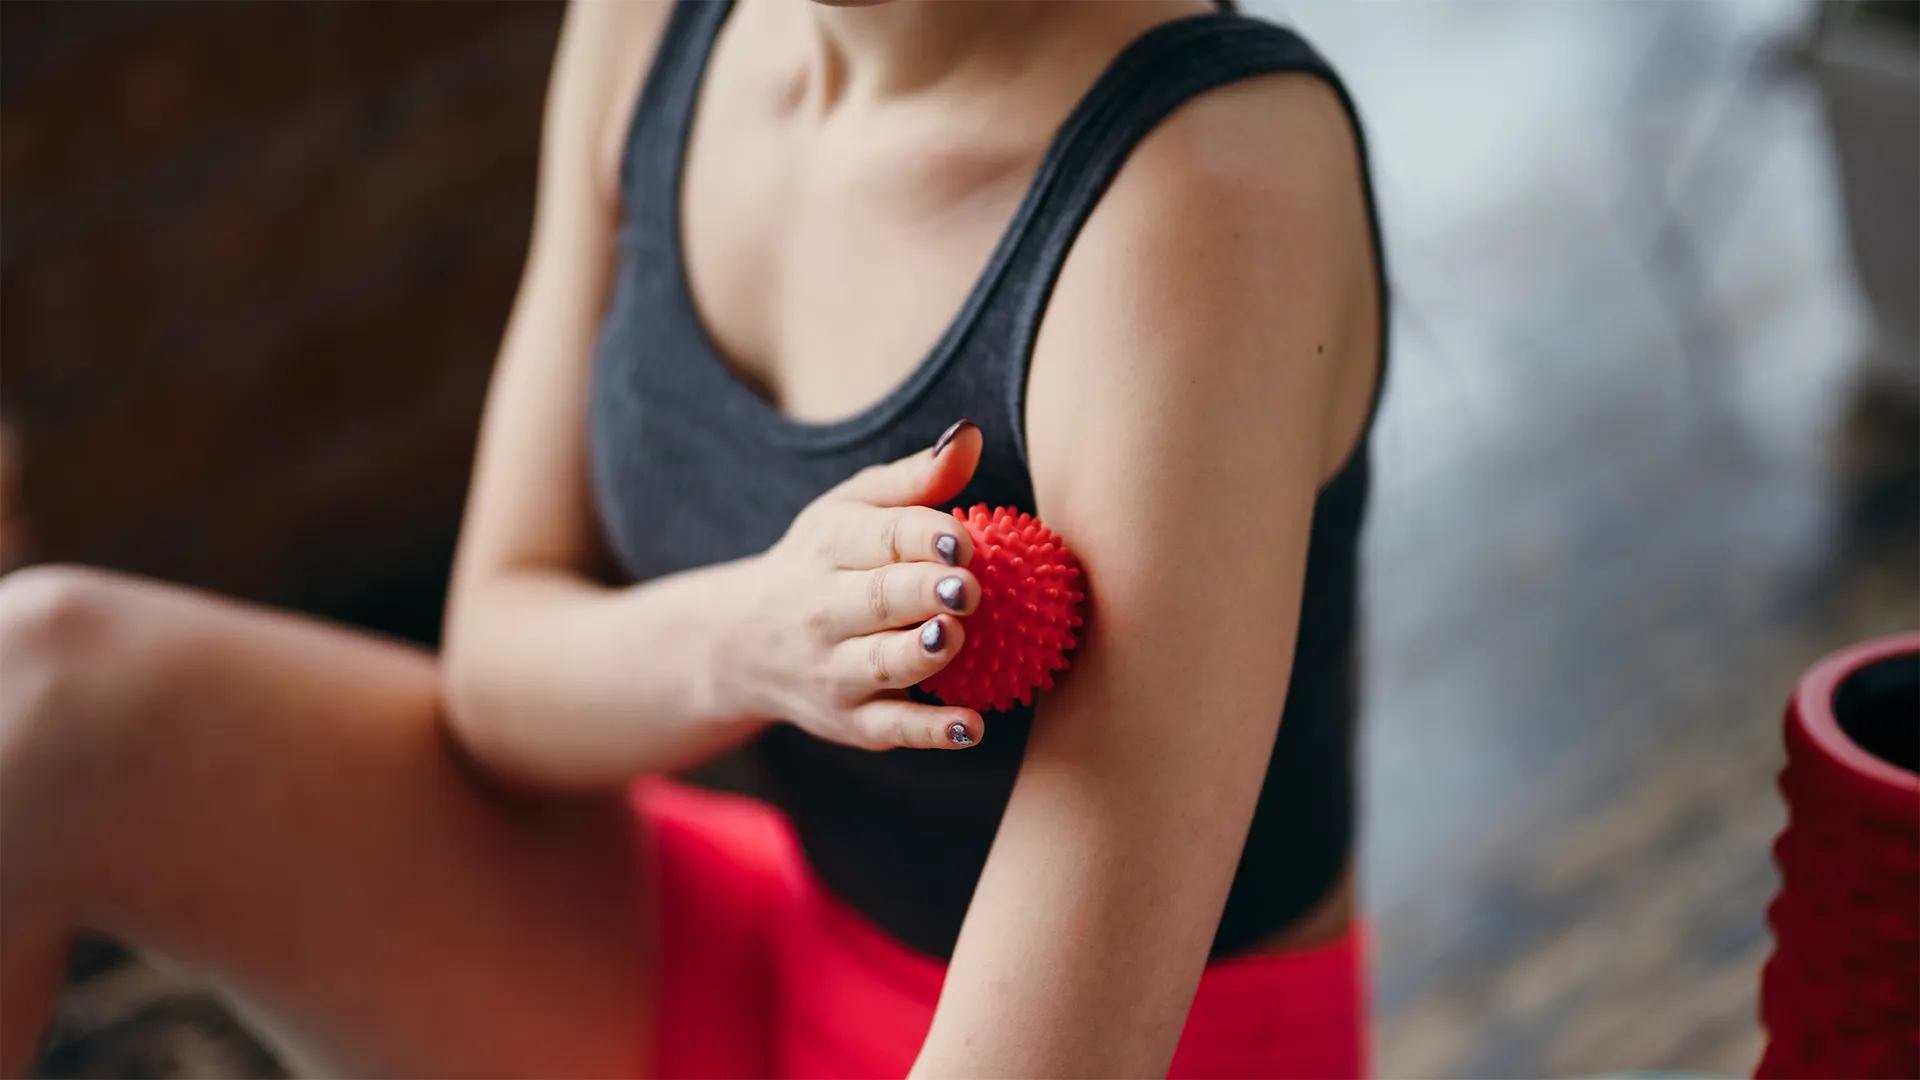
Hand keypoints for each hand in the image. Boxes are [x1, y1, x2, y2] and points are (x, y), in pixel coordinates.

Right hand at [724, 420, 987, 749]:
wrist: (740, 644)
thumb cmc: (823, 562)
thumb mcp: (851, 509)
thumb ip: (915, 478)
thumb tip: (970, 434)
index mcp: (831, 547)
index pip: (879, 536)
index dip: (922, 535)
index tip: (962, 537)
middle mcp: (825, 610)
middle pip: (878, 599)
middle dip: (922, 592)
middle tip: (966, 588)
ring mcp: (834, 670)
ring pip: (880, 665)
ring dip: (919, 655)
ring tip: (952, 637)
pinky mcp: (849, 721)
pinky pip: (891, 728)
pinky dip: (931, 732)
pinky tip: (973, 728)